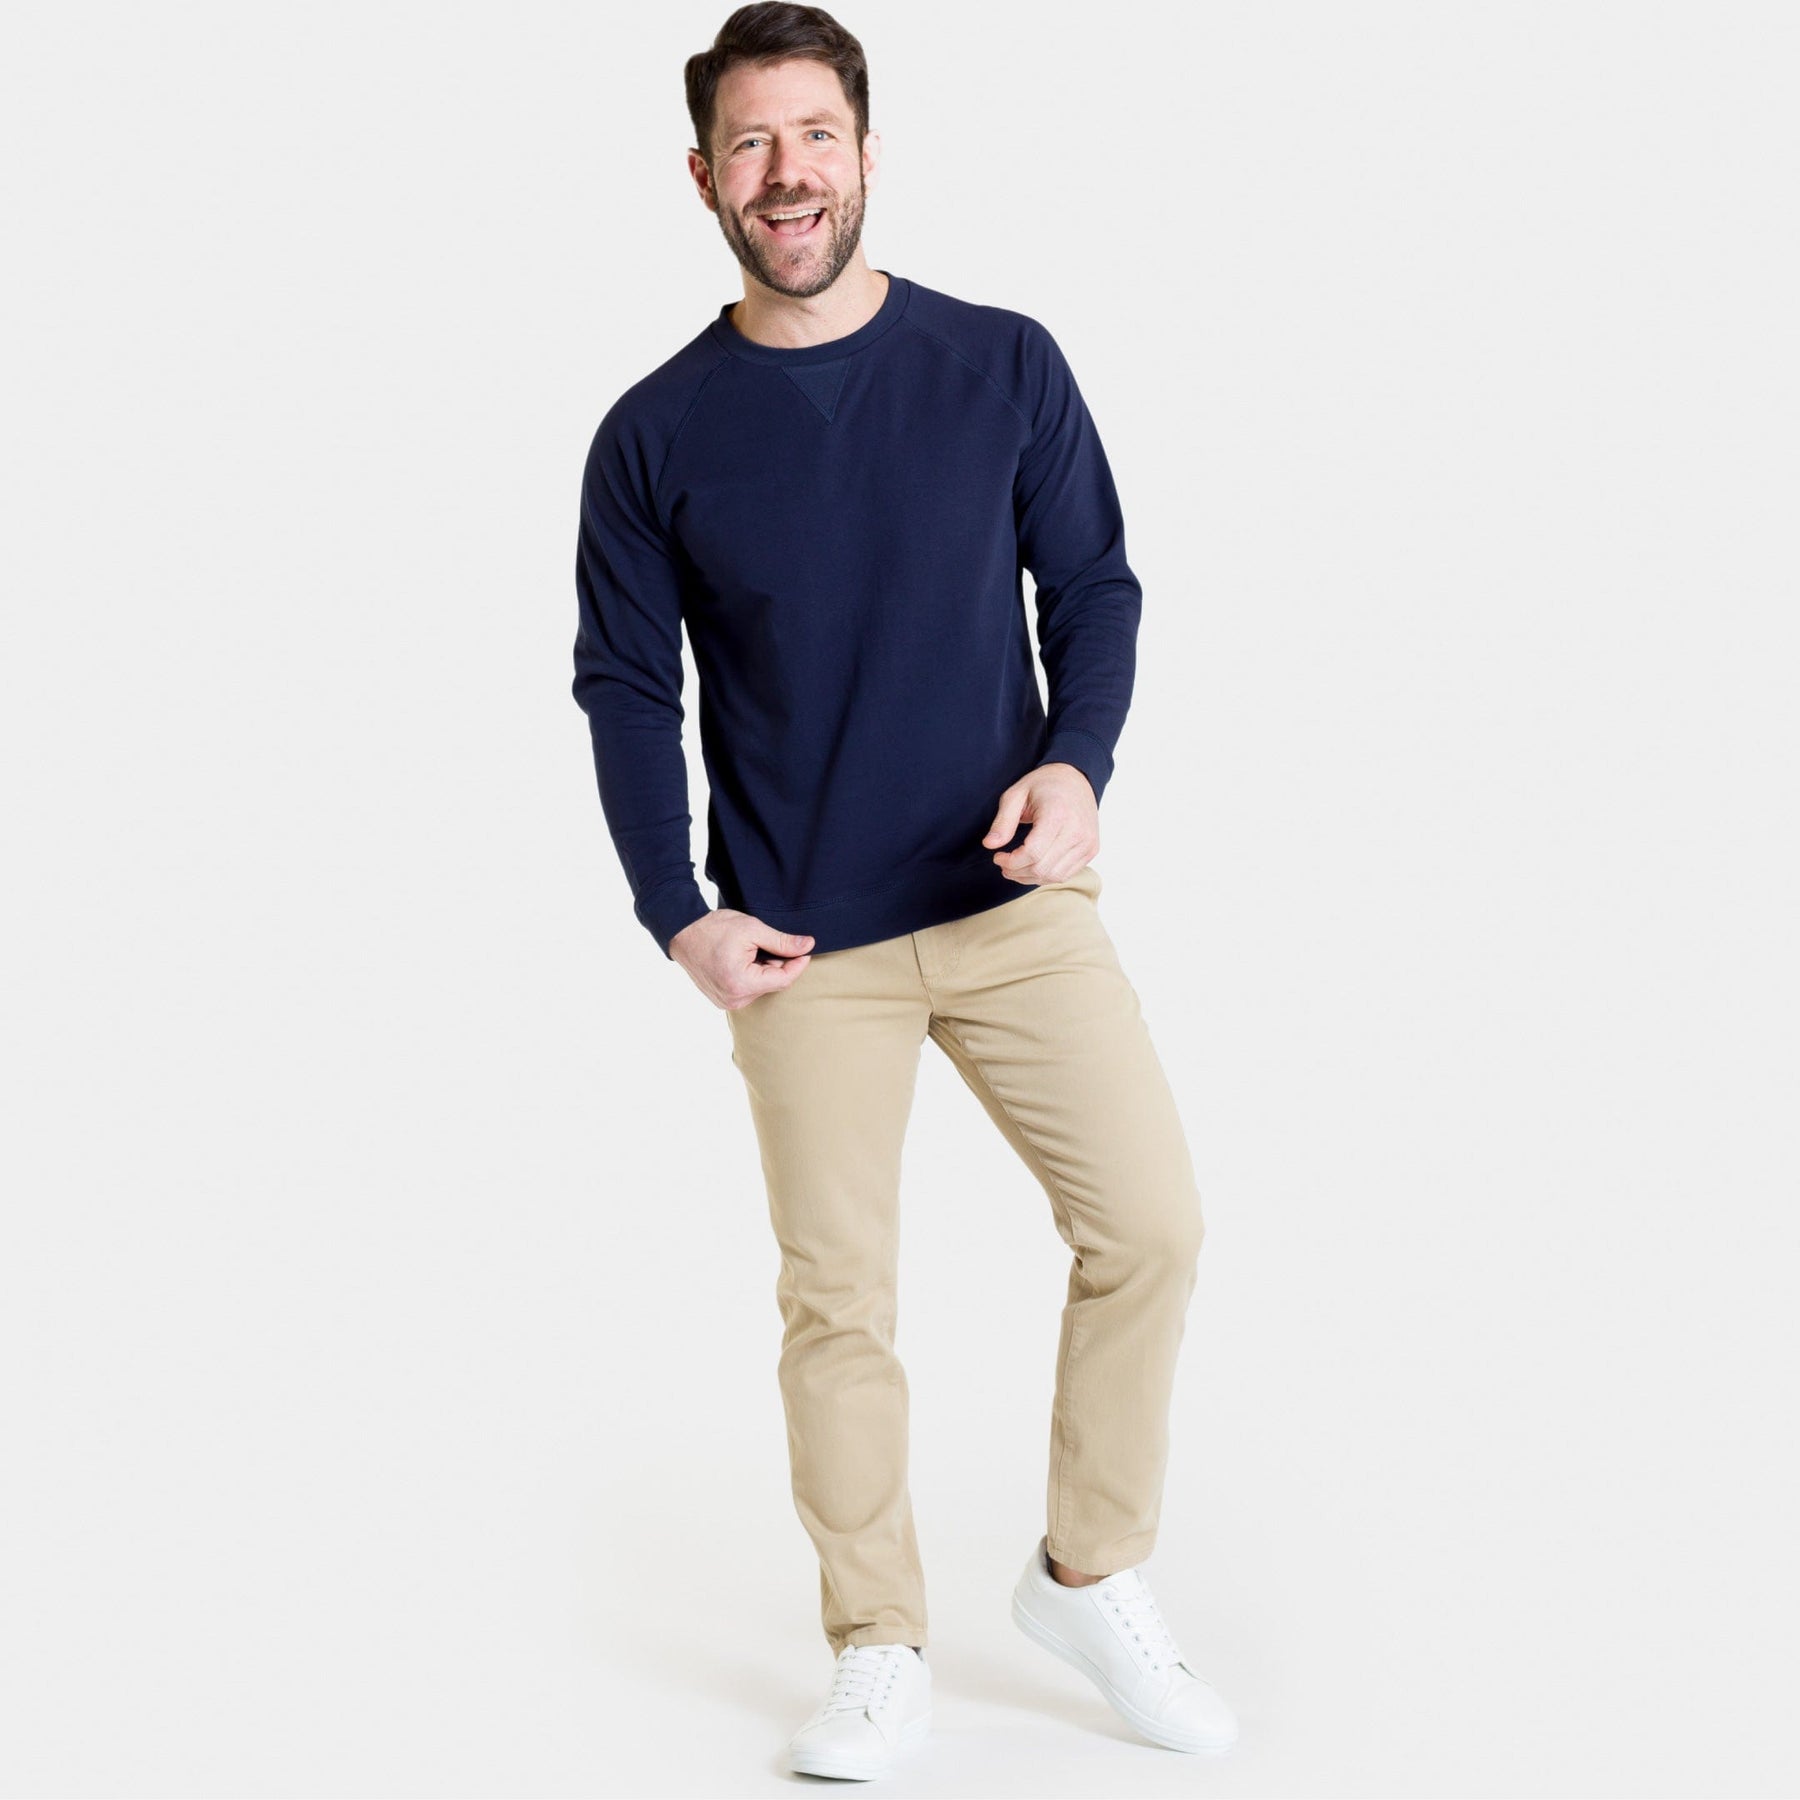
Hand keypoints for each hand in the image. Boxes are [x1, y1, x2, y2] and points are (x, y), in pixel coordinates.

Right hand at [670, 908, 815, 1008]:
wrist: (683, 932)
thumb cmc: (715, 928)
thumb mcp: (753, 929)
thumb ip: (783, 941)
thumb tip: (808, 946)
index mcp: (741, 983)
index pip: (784, 980)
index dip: (798, 964)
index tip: (804, 948)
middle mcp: (733, 999)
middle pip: (773, 984)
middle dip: (778, 964)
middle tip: (770, 943)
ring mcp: (726, 1002)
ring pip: (762, 987)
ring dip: (765, 970)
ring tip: (751, 950)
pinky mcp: (721, 1000)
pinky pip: (748, 990)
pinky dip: (753, 975)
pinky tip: (743, 960)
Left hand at [983, 761, 1099, 884]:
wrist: (1076, 778)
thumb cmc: (1044, 784)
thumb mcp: (1016, 794)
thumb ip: (1002, 821)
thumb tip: (989, 845)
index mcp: (1058, 815)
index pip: (1032, 853)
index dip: (1011, 862)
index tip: (997, 857)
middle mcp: (1077, 831)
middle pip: (1042, 868)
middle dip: (1017, 872)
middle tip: (1004, 865)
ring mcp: (1087, 842)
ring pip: (1054, 876)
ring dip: (1030, 877)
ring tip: (1016, 868)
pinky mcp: (1091, 850)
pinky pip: (1065, 875)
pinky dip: (1046, 876)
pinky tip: (1033, 866)